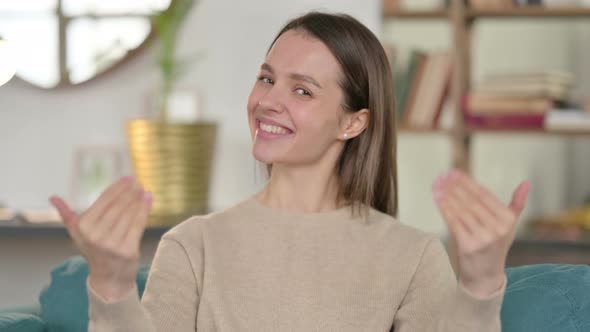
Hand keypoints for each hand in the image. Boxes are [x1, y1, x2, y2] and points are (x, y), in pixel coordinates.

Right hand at [49, 176, 152, 300]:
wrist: (109, 279)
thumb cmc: (94, 251)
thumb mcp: (78, 234)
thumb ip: (67, 216)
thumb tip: (53, 197)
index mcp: (83, 228)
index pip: (103, 201)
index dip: (117, 188)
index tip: (128, 178)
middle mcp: (96, 236)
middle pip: (117, 207)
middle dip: (129, 192)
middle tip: (138, 181)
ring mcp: (112, 244)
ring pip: (129, 214)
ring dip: (138, 199)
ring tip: (144, 189)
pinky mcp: (128, 250)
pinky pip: (138, 225)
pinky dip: (144, 209)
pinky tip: (149, 198)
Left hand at [432, 170, 530, 297]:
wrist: (485, 275)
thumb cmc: (497, 246)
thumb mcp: (510, 226)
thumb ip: (517, 204)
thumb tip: (526, 183)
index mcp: (508, 220)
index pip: (484, 195)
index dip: (468, 182)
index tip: (455, 172)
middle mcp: (497, 229)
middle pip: (471, 202)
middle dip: (455, 187)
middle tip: (443, 176)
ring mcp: (483, 238)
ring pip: (461, 211)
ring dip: (448, 196)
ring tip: (438, 185)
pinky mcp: (468, 246)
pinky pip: (454, 223)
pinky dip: (445, 209)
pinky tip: (438, 199)